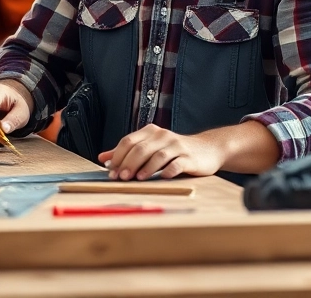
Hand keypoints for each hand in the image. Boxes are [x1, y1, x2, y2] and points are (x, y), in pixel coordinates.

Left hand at [98, 125, 225, 180]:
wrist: (208, 149)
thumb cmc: (175, 151)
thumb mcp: (151, 147)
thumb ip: (128, 152)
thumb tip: (103, 158)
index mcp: (151, 132)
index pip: (129, 141)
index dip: (118, 156)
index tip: (111, 172)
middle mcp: (163, 136)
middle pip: (141, 149)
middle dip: (129, 164)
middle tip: (121, 178)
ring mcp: (177, 146)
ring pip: (158, 156)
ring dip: (146, 168)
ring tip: (137, 179)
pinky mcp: (190, 158)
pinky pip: (177, 164)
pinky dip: (168, 171)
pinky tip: (162, 178)